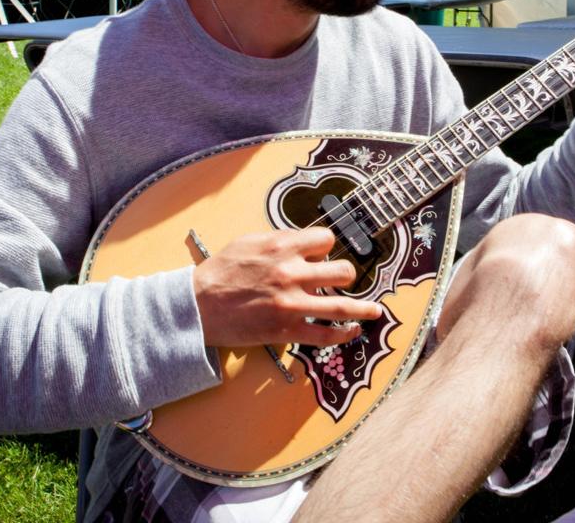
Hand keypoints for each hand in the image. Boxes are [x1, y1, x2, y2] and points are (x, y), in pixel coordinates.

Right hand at [192, 227, 382, 347]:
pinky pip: (325, 334)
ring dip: (364, 307)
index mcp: (283, 246)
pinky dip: (344, 334)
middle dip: (347, 275)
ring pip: (342, 305)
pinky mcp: (286, 330)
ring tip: (376, 310)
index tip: (323, 255)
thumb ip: (280, 239)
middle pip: (342, 271)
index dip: (326, 247)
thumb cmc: (220, 271)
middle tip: (344, 280)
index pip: (326, 240)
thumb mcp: (249, 241)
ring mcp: (291, 303)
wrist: (198, 305)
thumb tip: (303, 240)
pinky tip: (354, 331)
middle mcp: (292, 273)